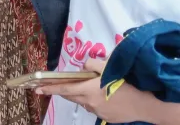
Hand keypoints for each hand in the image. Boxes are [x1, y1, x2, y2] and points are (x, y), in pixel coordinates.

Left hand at [36, 59, 166, 122]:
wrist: (146, 105)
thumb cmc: (127, 83)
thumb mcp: (108, 67)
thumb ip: (91, 64)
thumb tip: (82, 67)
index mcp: (88, 89)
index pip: (64, 89)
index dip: (49, 88)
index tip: (37, 89)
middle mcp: (89, 102)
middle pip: (71, 96)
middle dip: (62, 91)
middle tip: (55, 85)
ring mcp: (97, 112)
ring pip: (83, 102)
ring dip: (80, 95)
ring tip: (89, 87)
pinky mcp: (105, 118)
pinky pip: (94, 108)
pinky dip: (93, 101)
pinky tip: (104, 96)